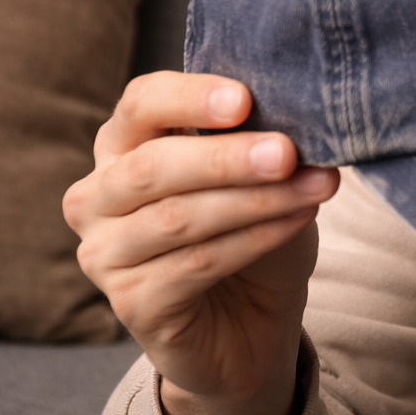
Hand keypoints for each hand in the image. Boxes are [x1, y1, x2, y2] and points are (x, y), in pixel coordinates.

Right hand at [63, 73, 340, 414]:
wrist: (253, 316)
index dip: (189, 98)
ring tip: (316, 186)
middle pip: (153, 166)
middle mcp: (99, 197)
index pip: (141, 104)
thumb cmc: (250, 226)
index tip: (244, 99)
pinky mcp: (131, 302)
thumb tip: (297, 113)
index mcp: (124, 145)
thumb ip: (259, 139)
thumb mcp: (258, 171)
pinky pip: (196, 264)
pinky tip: (298, 220)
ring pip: (179, 218)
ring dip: (256, 200)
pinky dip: (256, 238)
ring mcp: (105, 253)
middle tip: (288, 152)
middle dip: (227, 157)